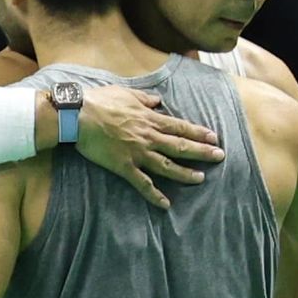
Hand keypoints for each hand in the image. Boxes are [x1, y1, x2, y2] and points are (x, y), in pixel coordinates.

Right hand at [76, 85, 225, 208]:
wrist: (78, 115)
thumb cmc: (100, 101)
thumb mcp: (126, 93)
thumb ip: (145, 99)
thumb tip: (158, 101)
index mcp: (149, 119)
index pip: (180, 126)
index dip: (198, 132)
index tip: (214, 136)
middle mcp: (148, 137)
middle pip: (180, 146)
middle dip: (202, 151)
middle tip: (219, 156)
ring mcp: (137, 153)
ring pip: (167, 165)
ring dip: (185, 173)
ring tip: (201, 179)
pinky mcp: (124, 166)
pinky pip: (142, 183)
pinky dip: (154, 194)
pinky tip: (166, 204)